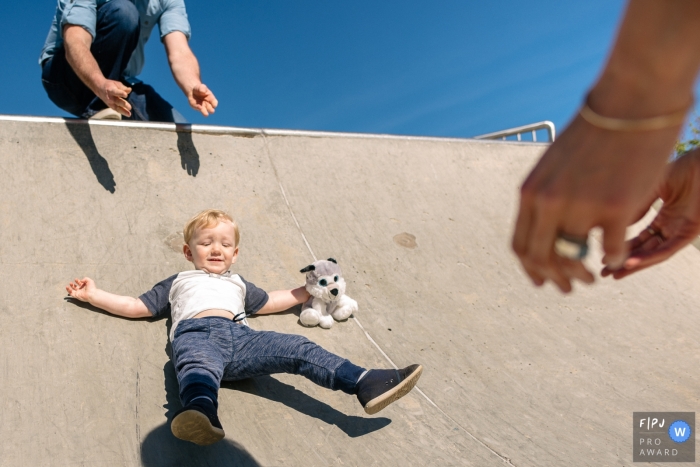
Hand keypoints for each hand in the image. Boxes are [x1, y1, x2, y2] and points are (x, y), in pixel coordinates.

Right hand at [66, 277, 95, 301]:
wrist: (91, 294)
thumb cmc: (91, 287)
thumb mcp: (89, 280)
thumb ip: (85, 279)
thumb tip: (80, 280)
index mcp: (84, 286)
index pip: (80, 283)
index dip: (77, 281)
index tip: (75, 279)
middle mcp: (81, 290)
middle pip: (76, 287)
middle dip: (73, 284)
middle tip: (71, 282)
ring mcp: (79, 293)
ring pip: (73, 290)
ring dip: (70, 287)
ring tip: (69, 284)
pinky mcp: (76, 296)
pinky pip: (71, 294)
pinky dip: (68, 291)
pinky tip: (67, 287)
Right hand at [97, 80, 131, 116]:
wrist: (99, 88)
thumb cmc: (109, 85)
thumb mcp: (116, 84)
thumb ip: (123, 87)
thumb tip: (130, 89)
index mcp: (111, 90)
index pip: (116, 92)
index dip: (121, 93)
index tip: (126, 95)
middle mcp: (110, 97)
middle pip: (117, 101)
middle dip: (123, 104)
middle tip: (130, 107)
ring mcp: (109, 102)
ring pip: (116, 107)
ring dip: (123, 111)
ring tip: (129, 114)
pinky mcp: (110, 105)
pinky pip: (116, 109)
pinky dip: (121, 112)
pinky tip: (127, 114)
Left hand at [188, 83, 217, 116]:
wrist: (192, 91)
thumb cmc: (199, 88)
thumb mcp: (201, 87)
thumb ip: (203, 88)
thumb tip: (203, 92)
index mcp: (211, 98)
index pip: (214, 102)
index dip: (214, 104)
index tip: (214, 105)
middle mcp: (207, 104)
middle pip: (211, 109)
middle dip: (211, 110)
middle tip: (212, 111)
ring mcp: (202, 106)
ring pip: (204, 111)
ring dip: (205, 112)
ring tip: (206, 114)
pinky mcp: (196, 106)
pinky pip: (197, 108)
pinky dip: (198, 108)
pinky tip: (198, 106)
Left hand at [512, 114, 678, 291]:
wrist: (628, 104)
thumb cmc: (591, 134)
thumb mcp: (552, 165)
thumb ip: (543, 197)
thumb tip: (542, 232)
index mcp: (530, 192)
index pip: (520, 245)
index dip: (530, 269)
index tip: (541, 281)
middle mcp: (549, 202)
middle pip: (540, 258)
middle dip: (552, 279)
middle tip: (566, 288)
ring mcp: (582, 206)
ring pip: (572, 260)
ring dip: (579, 276)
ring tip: (589, 279)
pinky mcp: (617, 208)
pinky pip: (611, 249)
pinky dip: (614, 258)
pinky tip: (616, 256)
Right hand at [602, 148, 699, 278]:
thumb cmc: (681, 168)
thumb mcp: (648, 187)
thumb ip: (634, 207)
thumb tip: (615, 225)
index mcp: (664, 217)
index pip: (640, 238)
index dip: (622, 247)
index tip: (602, 255)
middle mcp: (672, 227)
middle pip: (645, 249)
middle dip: (624, 261)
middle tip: (604, 272)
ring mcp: (681, 230)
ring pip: (654, 254)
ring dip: (634, 265)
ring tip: (614, 273)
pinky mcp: (690, 232)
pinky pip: (667, 249)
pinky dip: (648, 258)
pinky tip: (630, 262)